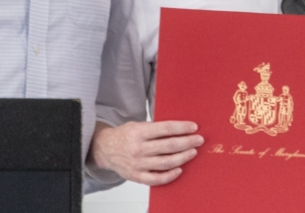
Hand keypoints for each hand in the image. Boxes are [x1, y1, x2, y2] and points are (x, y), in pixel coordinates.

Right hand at [88, 120, 203, 185]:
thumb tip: (179, 129)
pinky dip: (170, 176)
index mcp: (138, 132)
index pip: (165, 129)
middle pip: (168, 146)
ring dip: (182, 158)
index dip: (182, 128)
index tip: (194, 127)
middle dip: (187, 142)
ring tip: (193, 152)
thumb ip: (155, 128)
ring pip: (166, 163)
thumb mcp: (137, 125)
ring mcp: (137, 164)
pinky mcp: (136, 176)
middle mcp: (138, 148)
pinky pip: (156, 179)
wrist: (105, 149)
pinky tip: (180, 169)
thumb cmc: (125, 135)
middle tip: (199, 140)